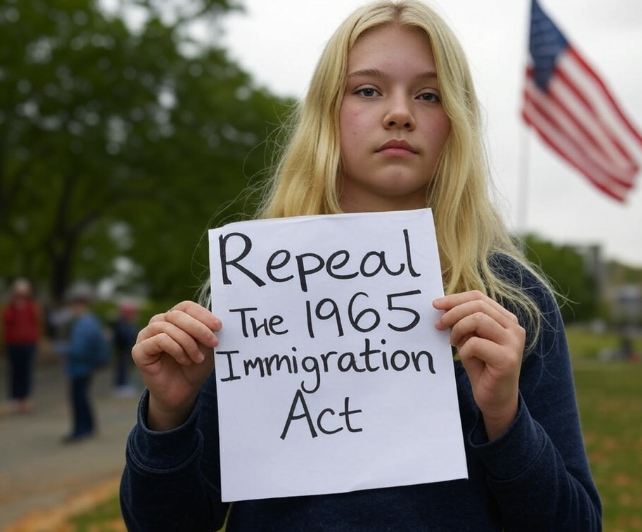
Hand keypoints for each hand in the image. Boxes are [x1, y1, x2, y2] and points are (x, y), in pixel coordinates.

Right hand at [132, 301, 220, 430]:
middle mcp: (158, 323)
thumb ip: (209, 331)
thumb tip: (218, 320)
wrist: (182, 393)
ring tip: (198, 358)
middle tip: (213, 343)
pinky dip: (176, 349)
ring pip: (168, 327)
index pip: (186, 306)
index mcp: (174, 318)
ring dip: (188, 342)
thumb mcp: (207, 347)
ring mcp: (146, 336)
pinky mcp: (139, 350)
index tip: (219, 326)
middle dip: (199, 328)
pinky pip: (160, 340)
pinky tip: (184, 360)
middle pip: (177, 315)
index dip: (202, 314)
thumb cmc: (195, 367)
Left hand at [433, 290, 524, 439]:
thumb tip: (443, 306)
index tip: (436, 305)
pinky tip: (464, 357)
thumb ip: (465, 323)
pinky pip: (475, 343)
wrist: (495, 400)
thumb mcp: (472, 340)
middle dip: (452, 312)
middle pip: (478, 305)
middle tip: (438, 325)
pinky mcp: (507, 358)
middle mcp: (514, 327)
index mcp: (506, 319)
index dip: (455, 298)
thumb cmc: (482, 368)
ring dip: (458, 329)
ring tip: (452, 342)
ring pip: (478, 320)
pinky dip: (464, 349)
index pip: (479, 297)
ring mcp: (513, 342)